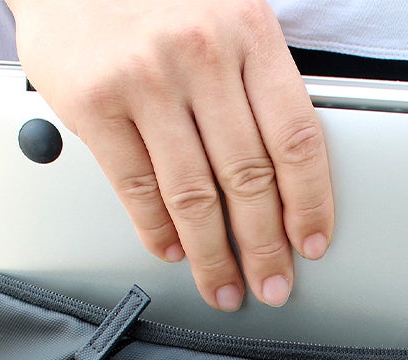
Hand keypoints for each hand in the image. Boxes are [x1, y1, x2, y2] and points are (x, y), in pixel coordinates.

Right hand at [7, 0, 333, 309]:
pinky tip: (173, 250)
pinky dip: (157, 230)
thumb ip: (254, 80)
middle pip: (249, 177)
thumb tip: (286, 174)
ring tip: (224, 284)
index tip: (312, 243)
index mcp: (249, 30)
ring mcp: (145, 78)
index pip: (296, 138)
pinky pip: (135, 186)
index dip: (310, 203)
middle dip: (265, 246)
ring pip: (193, 193)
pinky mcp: (94, 101)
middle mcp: (201, 52)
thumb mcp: (226, 14)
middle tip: (272, 283)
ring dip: (213, 255)